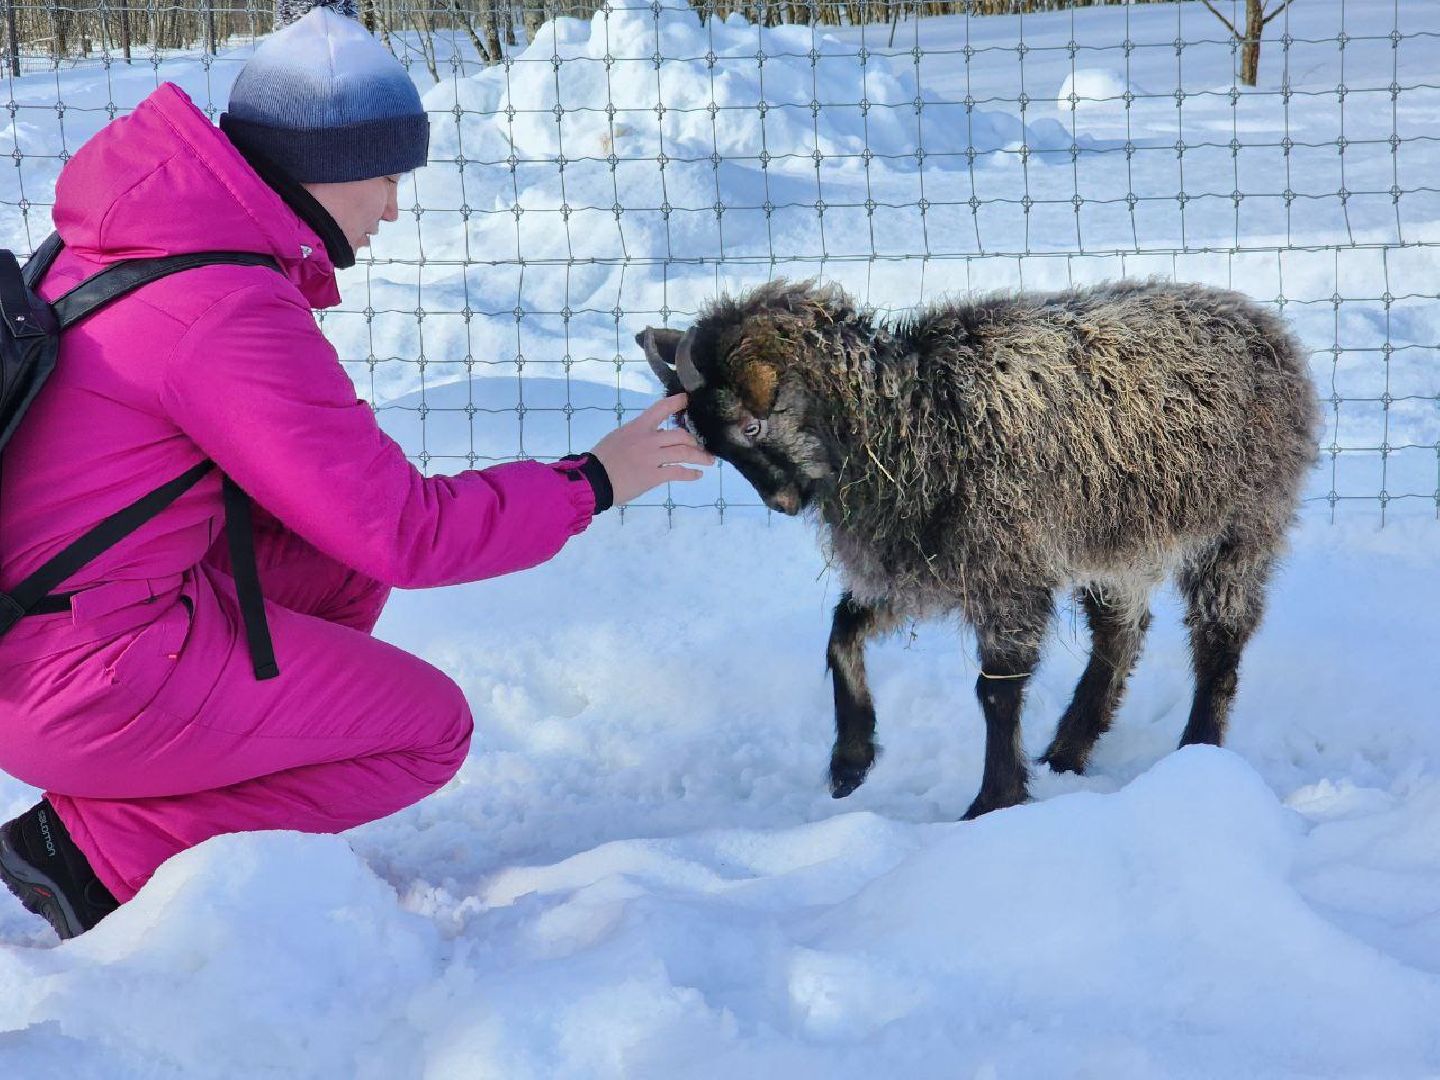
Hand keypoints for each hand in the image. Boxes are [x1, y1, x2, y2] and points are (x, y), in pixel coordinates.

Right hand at [589, 394, 714, 505]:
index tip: (687, 399)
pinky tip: (697, 475)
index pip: (660, 409)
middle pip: (680, 435)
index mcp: (638, 427)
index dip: (676, 403)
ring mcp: (652, 457)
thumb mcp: (618, 437)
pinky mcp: (654, 476)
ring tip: (709, 460)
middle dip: (694, 441)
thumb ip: (638, 435)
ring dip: (700, 457)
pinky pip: (678, 472)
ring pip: (684, 453)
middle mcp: (648, 439)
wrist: (594, 479)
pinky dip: (691, 474)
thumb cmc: (602, 459)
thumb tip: (655, 435)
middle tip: (701, 446)